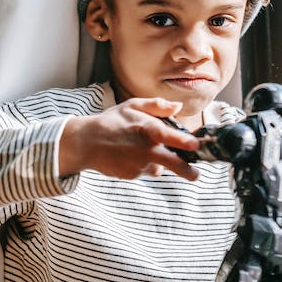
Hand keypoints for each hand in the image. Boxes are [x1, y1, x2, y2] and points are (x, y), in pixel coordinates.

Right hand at [59, 97, 200, 180]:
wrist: (86, 143)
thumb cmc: (111, 121)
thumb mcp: (132, 106)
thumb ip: (157, 105)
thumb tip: (178, 106)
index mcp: (146, 130)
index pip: (170, 137)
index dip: (184, 142)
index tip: (195, 146)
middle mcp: (144, 150)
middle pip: (173, 164)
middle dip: (187, 171)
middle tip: (195, 175)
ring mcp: (138, 165)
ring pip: (158, 167)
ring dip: (157, 161)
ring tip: (140, 149)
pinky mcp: (131, 175)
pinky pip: (145, 171)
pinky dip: (143, 165)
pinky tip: (130, 155)